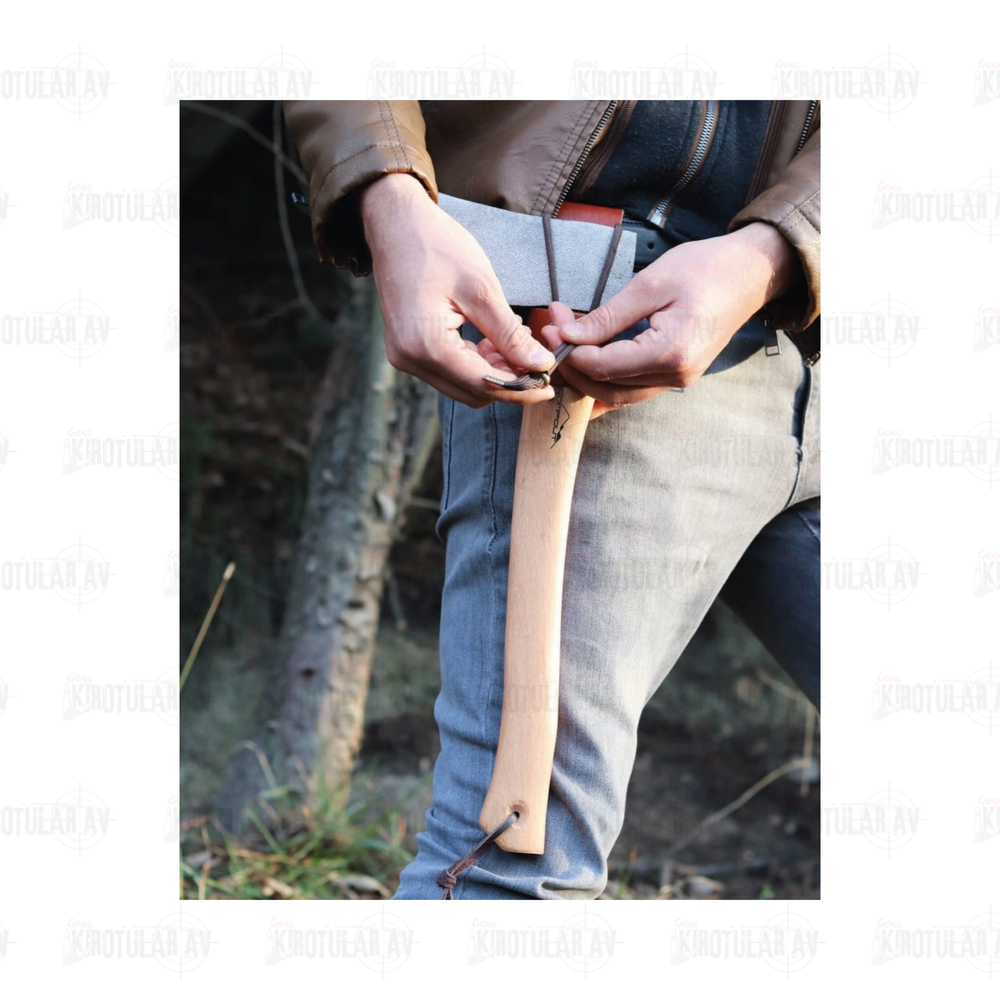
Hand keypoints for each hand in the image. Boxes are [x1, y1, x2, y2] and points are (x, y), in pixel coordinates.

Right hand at [360, 173, 555, 407]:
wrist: (395, 224)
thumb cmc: (437, 246)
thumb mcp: (482, 289)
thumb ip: (510, 334)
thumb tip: (541, 365)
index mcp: (427, 345)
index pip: (484, 385)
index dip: (521, 389)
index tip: (550, 384)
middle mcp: (411, 360)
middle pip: (472, 393)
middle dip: (508, 382)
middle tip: (536, 358)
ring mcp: (406, 357)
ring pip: (462, 385)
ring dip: (493, 372)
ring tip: (515, 342)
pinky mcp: (408, 350)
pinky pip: (449, 371)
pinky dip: (475, 364)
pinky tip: (491, 341)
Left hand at [535, 223, 802, 417]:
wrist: (750, 274)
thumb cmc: (705, 269)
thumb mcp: (650, 283)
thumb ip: (608, 315)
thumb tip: (568, 335)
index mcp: (671, 352)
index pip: (604, 367)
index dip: (572, 353)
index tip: (551, 328)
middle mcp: (675, 377)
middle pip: (607, 387)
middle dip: (572, 367)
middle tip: (550, 336)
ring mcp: (677, 382)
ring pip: (617, 395)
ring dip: (585, 377)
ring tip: (563, 346)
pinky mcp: (676, 378)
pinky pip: (632, 390)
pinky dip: (604, 382)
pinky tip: (584, 366)